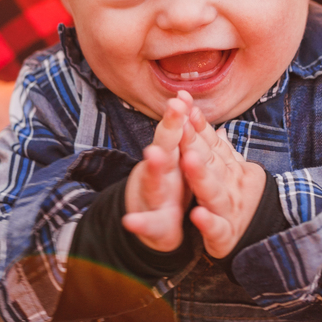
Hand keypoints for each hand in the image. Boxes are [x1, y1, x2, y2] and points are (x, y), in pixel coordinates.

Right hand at [121, 91, 194, 251]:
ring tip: (154, 153)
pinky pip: (145, 223)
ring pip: (154, 181)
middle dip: (170, 127)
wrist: (149, 228)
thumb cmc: (169, 189)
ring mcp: (154, 197)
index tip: (184, 93)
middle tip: (175, 105)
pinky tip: (130, 221)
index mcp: (173, 159)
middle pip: (166, 147)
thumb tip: (190, 107)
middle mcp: (161, 173)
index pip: (177, 132)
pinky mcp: (152, 224)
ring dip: (154, 167)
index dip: (181, 114)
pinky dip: (138, 222)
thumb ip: (183, 137)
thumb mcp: (179, 163)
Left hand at [181, 114, 266, 258]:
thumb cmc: (239, 197)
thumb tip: (216, 123)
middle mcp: (228, 185)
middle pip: (210, 162)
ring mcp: (228, 209)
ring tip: (188, 160)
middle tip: (181, 124)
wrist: (266, 232)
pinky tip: (197, 215)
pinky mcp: (225, 236)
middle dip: (195, 143)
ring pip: (213, 191)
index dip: (197, 126)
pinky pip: (217, 229)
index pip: (210, 144)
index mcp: (227, 169)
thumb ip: (221, 148)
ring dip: (201, 176)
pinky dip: (208, 223)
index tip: (184, 105)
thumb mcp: (233, 170)